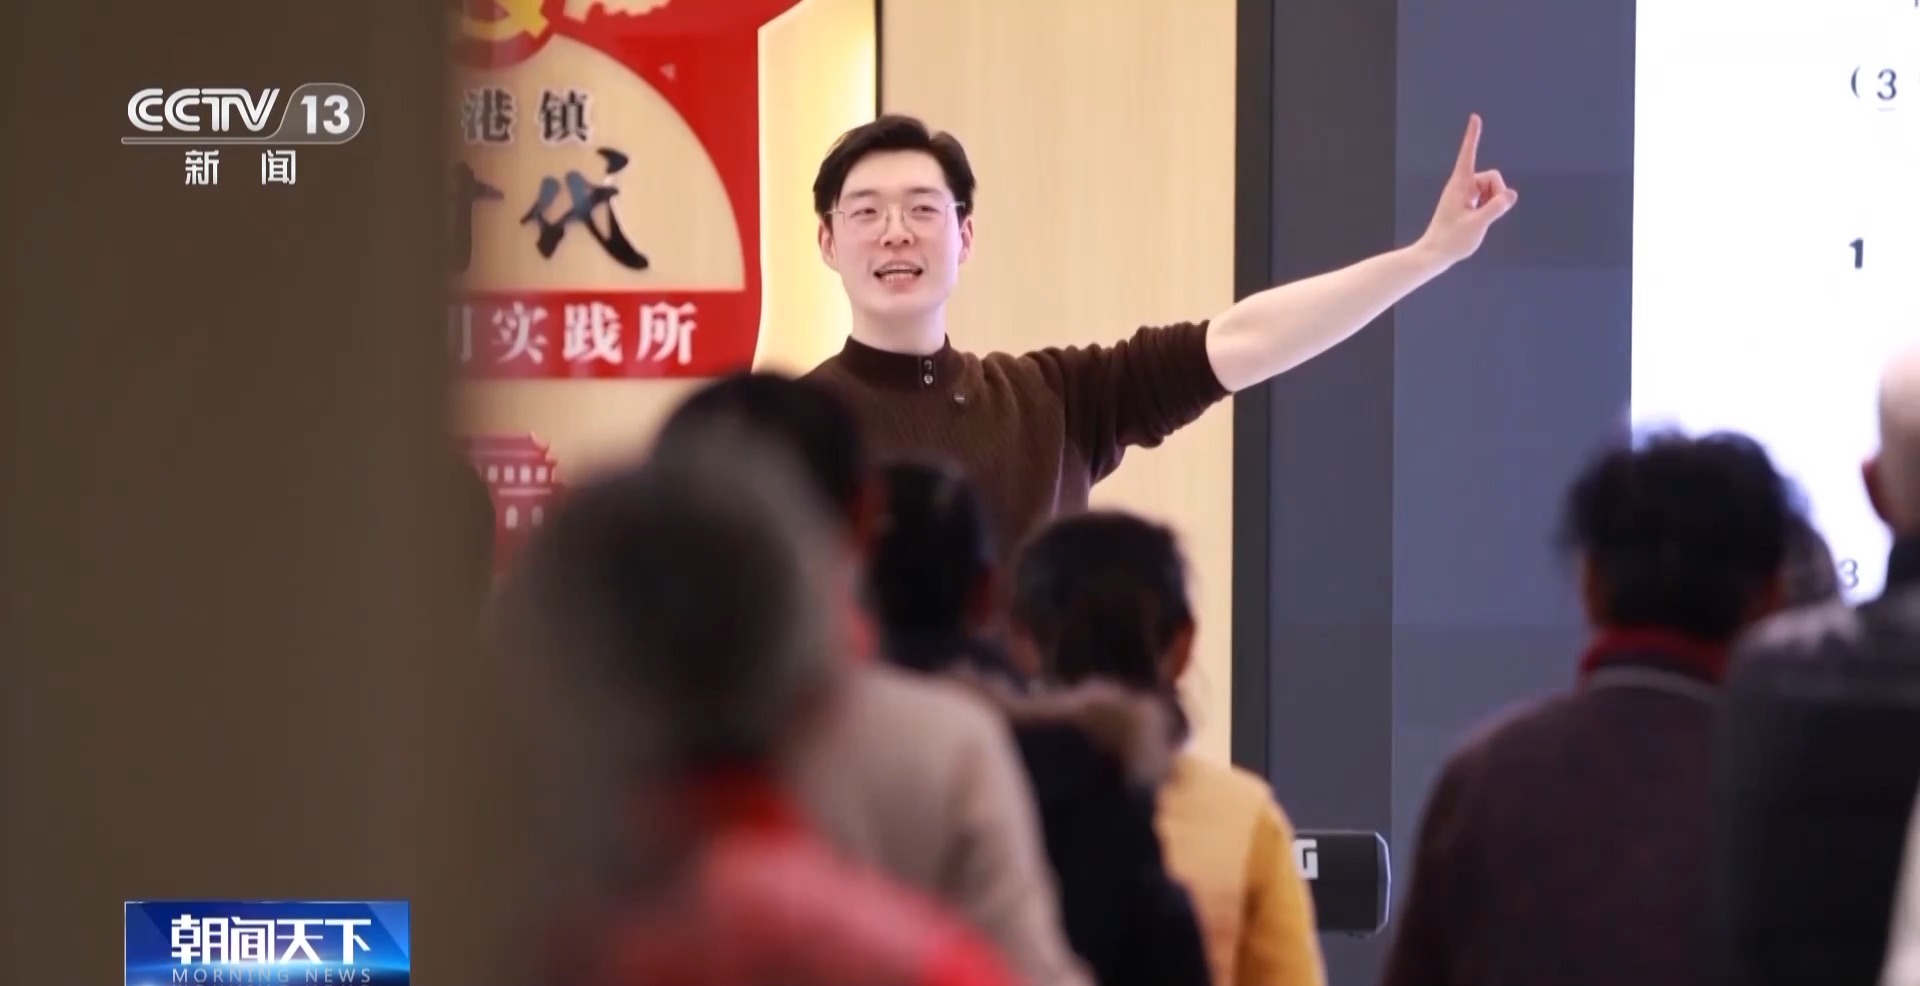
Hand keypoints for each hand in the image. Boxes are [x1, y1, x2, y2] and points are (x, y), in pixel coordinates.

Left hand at [1417, 114, 1516, 265]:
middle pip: (1492, 177)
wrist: (1435, 254)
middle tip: (1486, 213)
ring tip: (1478, 220)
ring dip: (1493, 202)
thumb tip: (1511, 194)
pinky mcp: (1468, 203)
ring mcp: (1465, 194)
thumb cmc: (1452, 240)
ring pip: (1492, 189)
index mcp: (1459, 185)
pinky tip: (1478, 221)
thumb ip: (1495, 209)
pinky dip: (1489, 208)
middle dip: (1497, 192)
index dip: (1472, 136)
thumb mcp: (1477, 224)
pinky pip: (1488, 199)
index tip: (1475, 117)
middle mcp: (1462, 186)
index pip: (1468, 155)